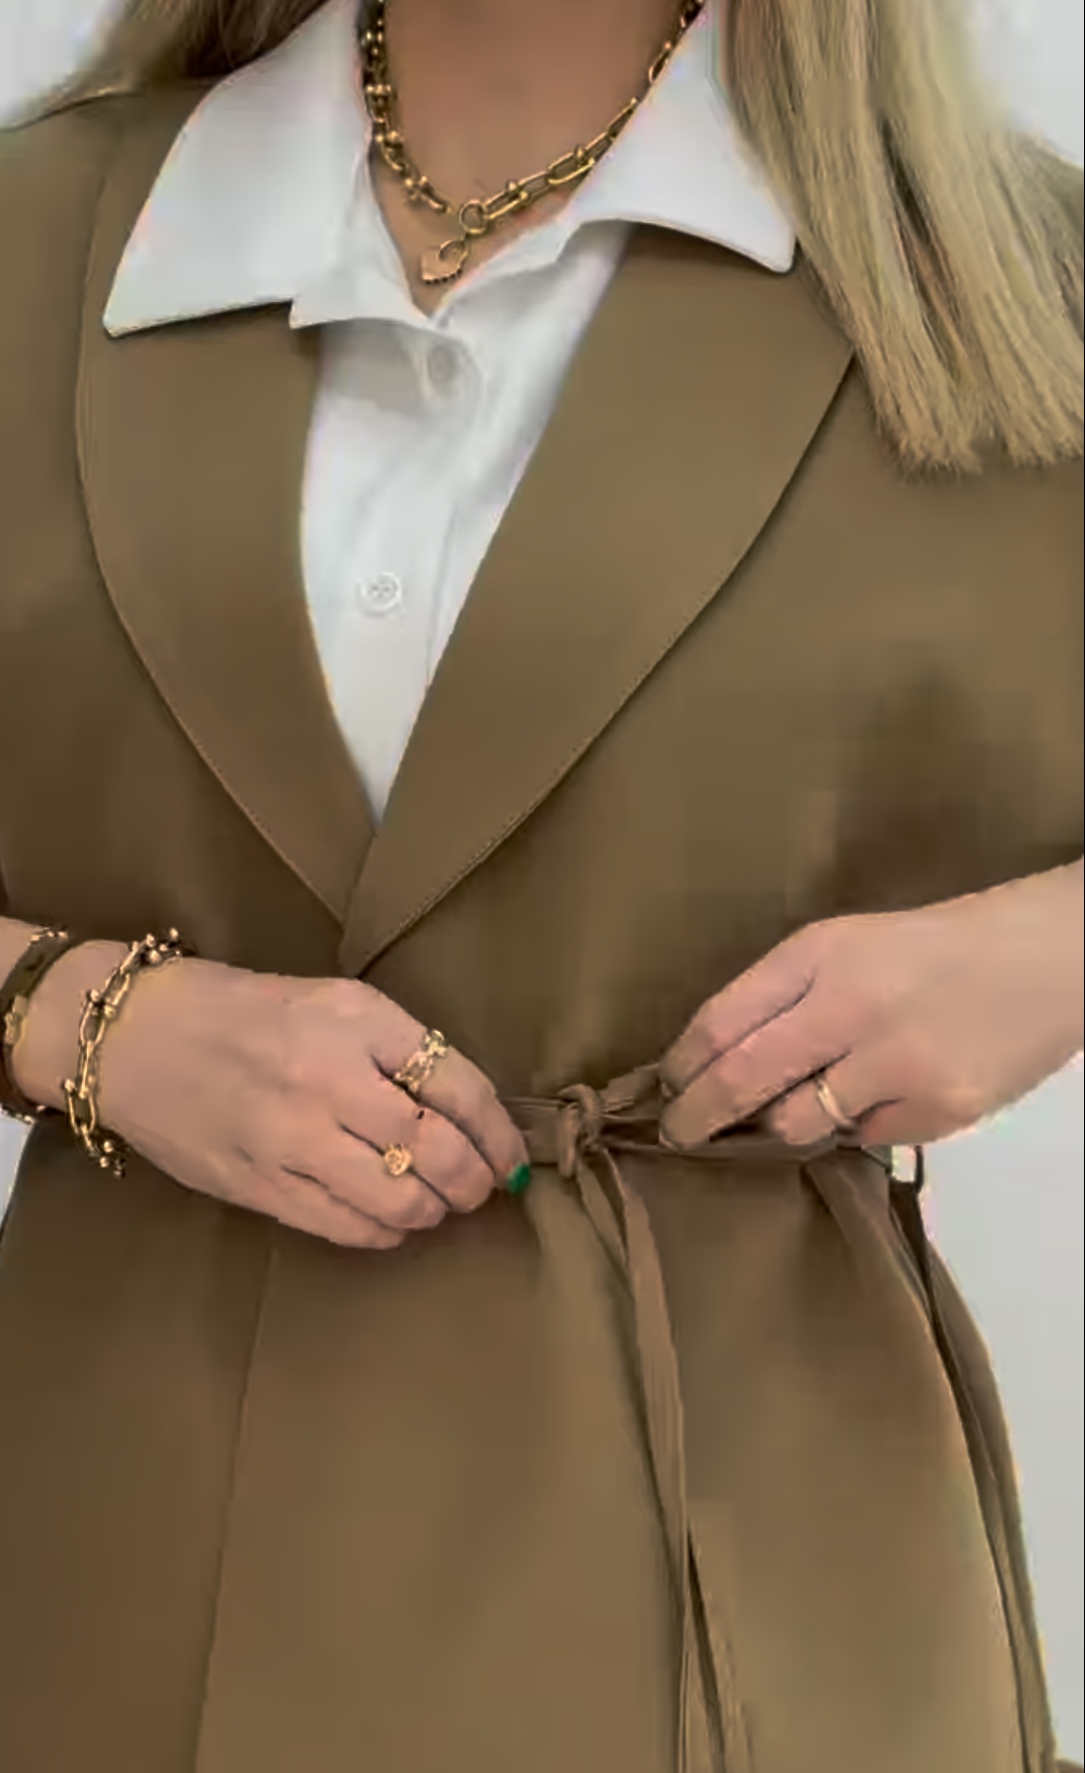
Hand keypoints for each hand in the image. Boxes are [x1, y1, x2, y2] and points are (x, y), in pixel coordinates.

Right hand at [15, 946, 529, 1249]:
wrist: (132, 1036)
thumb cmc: (239, 1011)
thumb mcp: (329, 1002)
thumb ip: (394, 1048)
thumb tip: (465, 1110)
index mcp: (357, 1021)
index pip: (459, 1085)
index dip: (499, 1131)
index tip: (512, 1154)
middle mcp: (331, 1078)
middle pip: (439, 1152)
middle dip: (476, 1180)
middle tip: (481, 1187)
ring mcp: (293, 1138)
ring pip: (400, 1201)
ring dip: (435, 1212)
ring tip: (436, 1204)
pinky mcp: (260, 1185)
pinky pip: (347, 1227)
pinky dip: (385, 1232)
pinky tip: (389, 1220)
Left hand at [659, 861, 1083, 1149]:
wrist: (1052, 958)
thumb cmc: (938, 944)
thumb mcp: (850, 942)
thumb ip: (785, 992)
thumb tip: (718, 1060)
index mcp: (822, 953)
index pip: (722, 1020)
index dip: (683, 1063)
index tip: (666, 1084)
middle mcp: (851, 1007)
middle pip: (742, 1080)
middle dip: (696, 1115)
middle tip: (676, 1133)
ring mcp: (897, 1066)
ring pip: (797, 1123)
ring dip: (781, 1123)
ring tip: (793, 1107)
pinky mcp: (937, 1111)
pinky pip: (864, 1137)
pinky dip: (859, 1123)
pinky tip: (883, 1093)